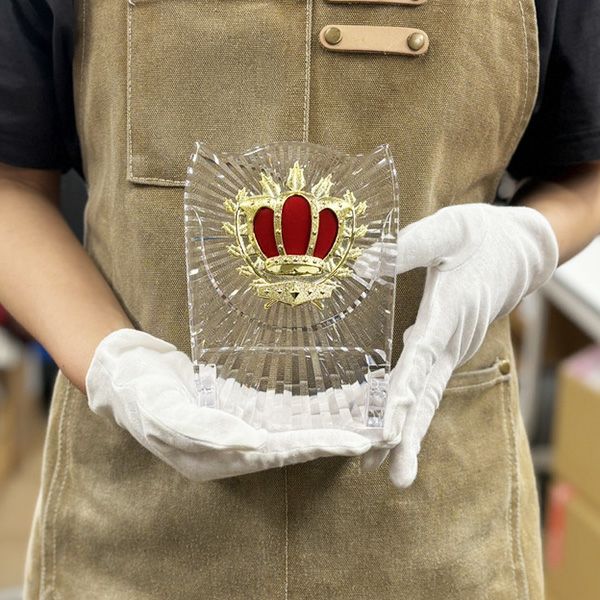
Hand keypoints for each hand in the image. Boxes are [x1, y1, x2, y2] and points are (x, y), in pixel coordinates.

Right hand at [86, 329, 370, 480]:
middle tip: (374, 435)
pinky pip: (275, 413)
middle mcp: (231, 448)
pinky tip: (327, 405)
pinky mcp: (235, 408)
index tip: (354, 442)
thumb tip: (250, 443)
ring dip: (323, 427)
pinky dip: (302, 411)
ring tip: (361, 421)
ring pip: (288, 431)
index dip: (316, 445)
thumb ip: (204, 429)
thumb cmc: (139, 392)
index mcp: (215, 457)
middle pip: (291, 445)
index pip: (277, 452)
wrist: (123, 372)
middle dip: (332, 440)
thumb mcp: (163, 411)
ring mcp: (234, 429)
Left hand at [360, 203, 558, 486]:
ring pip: (429, 392)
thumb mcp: (448, 228)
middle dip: (412, 433)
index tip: (389, 428)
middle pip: (430, 391)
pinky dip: (410, 407)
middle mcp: (453, 338)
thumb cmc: (482, 236)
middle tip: (395, 474)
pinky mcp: (448, 347)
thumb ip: (407, 246)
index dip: (405, 392)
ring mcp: (453, 347)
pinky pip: (427, 381)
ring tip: (387, 468)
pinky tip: (389, 426)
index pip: (423, 356)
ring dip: (410, 429)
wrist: (520, 248)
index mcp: (452, 309)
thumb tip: (361, 267)